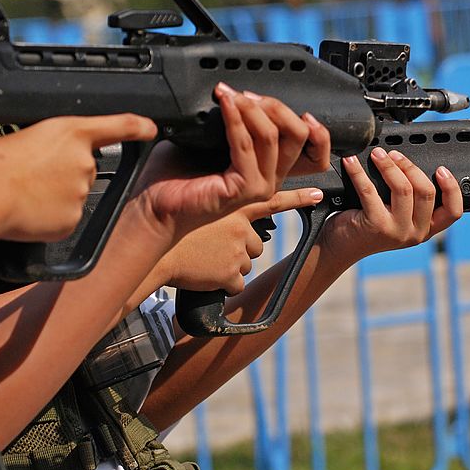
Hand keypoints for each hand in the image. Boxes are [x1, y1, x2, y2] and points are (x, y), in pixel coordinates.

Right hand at [0, 114, 156, 241]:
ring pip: (74, 195)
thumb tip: (56, 163)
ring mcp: (81, 192)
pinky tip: (29, 210)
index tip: (152, 129)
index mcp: (71, 132)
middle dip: (64, 174)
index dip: (138, 127)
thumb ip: (56, 148)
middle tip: (33, 175)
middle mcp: (84, 161)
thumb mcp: (30, 137)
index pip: (118, 126)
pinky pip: (66, 218)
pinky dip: (49, 218)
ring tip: (25, 191)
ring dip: (55, 195)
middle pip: (85, 169)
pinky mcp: (74, 219)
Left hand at [133, 83, 319, 240]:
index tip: (285, 102)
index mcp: (269, 169)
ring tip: (231, 95)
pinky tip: (224, 104)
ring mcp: (259, 186)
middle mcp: (270, 179)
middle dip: (276, 107)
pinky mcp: (243, 188)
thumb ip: (235, 122)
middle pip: (298, 136)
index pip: (311, 147)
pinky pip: (245, 144)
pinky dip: (234, 119)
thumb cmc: (177, 175)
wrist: (154, 204)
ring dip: (251, 108)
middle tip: (248, 95)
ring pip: (273, 136)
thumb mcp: (213, 140)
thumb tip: (239, 94)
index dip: (312, 125)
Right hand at [155, 187, 322, 294]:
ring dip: (232, 261)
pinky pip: (234, 282)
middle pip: (257, 240)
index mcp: (234, 203)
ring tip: (207, 257)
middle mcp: (242, 225)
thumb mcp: (194, 192)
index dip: (299, 198)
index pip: (274, 198)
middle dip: (241, 243)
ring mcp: (238, 250)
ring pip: (245, 260)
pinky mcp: (231, 273)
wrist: (151, 244)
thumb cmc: (163, 214)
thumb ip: (214, 192)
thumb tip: (217, 186)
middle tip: (215, 243)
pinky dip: (222, 282)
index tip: (319, 197)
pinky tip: (205, 274)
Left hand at [319, 147, 462, 263]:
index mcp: (426, 229)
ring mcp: (397, 231)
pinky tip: (351, 162)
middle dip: (410, 166)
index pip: (453, 212)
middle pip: (426, 191)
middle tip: (394, 155)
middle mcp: (415, 233)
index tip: (441, 169)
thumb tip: (411, 165)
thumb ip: (412, 200)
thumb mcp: (398, 217)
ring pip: (403, 189)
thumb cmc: (367, 225)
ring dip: (389, 166)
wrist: (340, 246)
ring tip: (377, 155)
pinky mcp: (376, 226)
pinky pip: (370, 190)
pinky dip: (359, 172)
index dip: (452, 189)